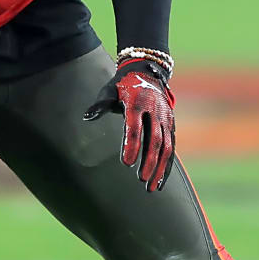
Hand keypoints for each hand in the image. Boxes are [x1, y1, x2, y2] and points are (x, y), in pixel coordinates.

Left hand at [83, 57, 175, 190]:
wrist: (148, 72)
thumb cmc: (123, 85)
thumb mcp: (110, 90)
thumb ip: (100, 104)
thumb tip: (87, 117)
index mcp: (138, 103)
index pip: (135, 126)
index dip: (131, 145)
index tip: (126, 163)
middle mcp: (155, 111)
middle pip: (154, 139)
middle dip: (149, 161)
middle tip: (141, 179)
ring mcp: (166, 119)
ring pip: (166, 147)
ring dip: (160, 168)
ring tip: (151, 187)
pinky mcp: (171, 126)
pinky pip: (171, 148)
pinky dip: (167, 166)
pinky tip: (160, 182)